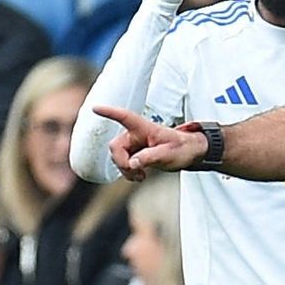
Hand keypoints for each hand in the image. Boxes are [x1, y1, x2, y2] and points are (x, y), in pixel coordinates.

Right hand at [93, 103, 212, 179]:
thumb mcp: (168, 153)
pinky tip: (140, 176)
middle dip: (121, 162)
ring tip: (142, 175)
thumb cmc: (181, 148)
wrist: (188, 153)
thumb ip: (150, 157)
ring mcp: (133, 144)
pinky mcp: (133, 154)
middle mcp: (135, 134)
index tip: (95, 108)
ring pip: (116, 157)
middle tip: (136, 171)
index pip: (124, 117)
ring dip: (125, 170)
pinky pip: (122, 164)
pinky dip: (128, 172)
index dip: (109, 112)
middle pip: (115, 146)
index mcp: (144, 127)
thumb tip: (132, 164)